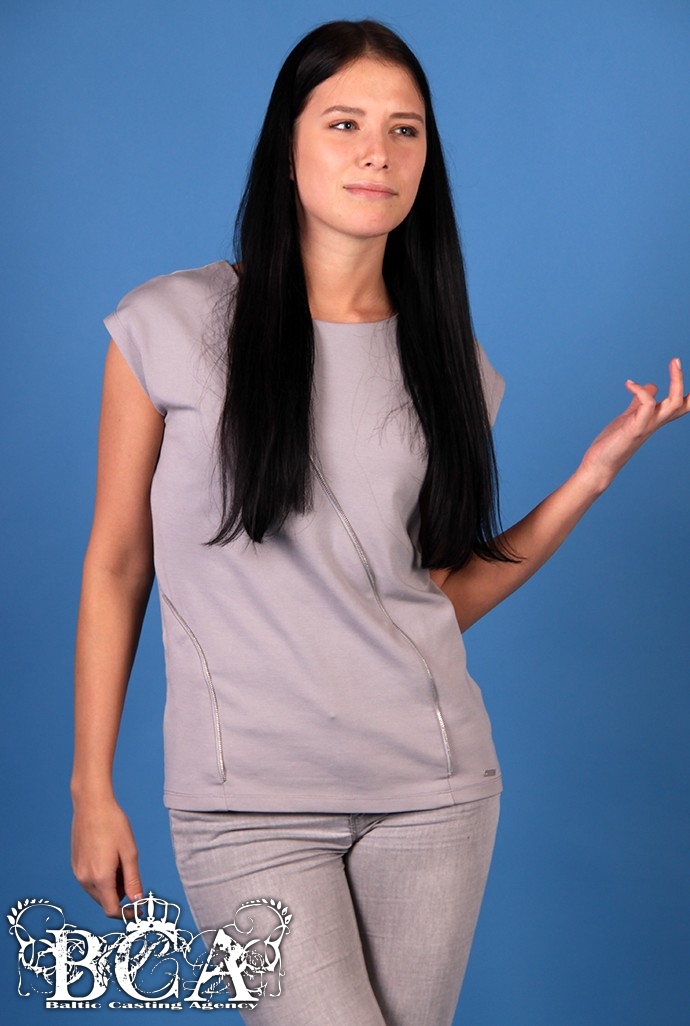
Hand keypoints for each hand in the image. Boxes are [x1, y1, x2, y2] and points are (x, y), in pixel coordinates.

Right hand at [71, 797, 142, 917]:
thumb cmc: (113, 825)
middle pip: (105, 901)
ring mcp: (77, 872)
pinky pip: (89, 880)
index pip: (111, 910)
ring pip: (97, 891)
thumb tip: (138, 901)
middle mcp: (85, 879)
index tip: (138, 910)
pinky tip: (107, 856)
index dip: (126, 914)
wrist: (91, 804)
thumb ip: (133, 880)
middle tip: (129, 870)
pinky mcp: (74, 864)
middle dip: (120, 894)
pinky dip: (101, 877)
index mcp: (100, 878)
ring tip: (118, 859)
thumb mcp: (130, 852)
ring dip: (110, 885)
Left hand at [579, 358, 689, 489]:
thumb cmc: (613, 443)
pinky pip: (647, 406)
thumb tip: (651, 387)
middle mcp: (655, 423)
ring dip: (676, 381)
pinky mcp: (634, 429)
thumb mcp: (630, 417)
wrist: (600, 465)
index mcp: (656, 419)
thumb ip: (639, 403)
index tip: (680, 371)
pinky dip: (641, 391)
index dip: (687, 394)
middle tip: (676, 360)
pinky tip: (629, 384)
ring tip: (674, 361)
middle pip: (683, 403)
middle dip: (682, 381)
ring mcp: (647, 426)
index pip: (681, 406)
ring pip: (673, 404)